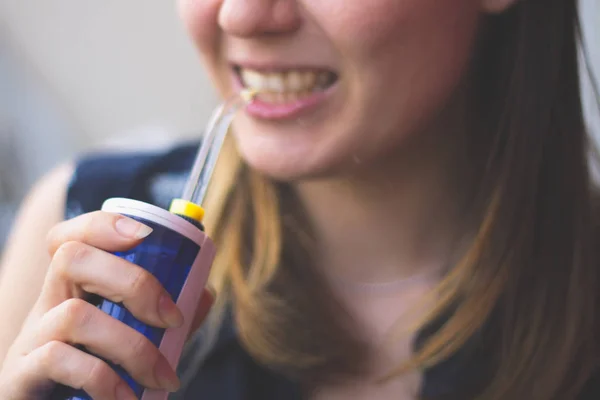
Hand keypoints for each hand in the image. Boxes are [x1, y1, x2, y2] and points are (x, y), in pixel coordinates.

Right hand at [0, 211, 213, 399]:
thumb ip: (167, 318)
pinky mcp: (20, 376)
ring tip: (161, 376)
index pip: (70, 238)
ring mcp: (30, 339)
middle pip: (72, 258)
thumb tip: (204, 293)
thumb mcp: (138, 340)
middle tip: (172, 318)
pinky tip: (126, 398)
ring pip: (74, 315)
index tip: (145, 234)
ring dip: (131, 346)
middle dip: (134, 282)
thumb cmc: (101, 374)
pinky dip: (103, 379)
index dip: (103, 225)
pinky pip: (58, 360)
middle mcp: (47, 304)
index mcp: (74, 289)